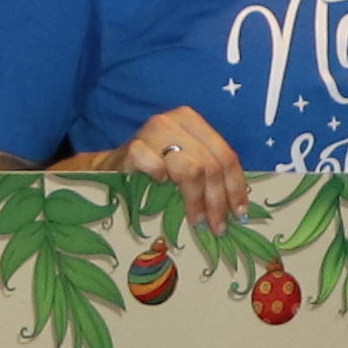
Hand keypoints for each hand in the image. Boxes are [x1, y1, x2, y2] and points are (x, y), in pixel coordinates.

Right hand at [103, 102, 256, 230]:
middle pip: (211, 165)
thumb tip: (240, 207)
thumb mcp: (184, 167)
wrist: (107, 171)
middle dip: (217, 201)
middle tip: (217, 226)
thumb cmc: (152, 173)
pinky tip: (160, 189)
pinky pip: (158, 168)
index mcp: (192, 122)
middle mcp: (174, 121)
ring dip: (196, 200)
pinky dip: (162, 181)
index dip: (235, 187)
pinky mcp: (133, 147)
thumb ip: (209, 176)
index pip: (226, 155)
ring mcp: (152, 131)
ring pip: (191, 169)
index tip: (239, 213)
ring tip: (196, 220)